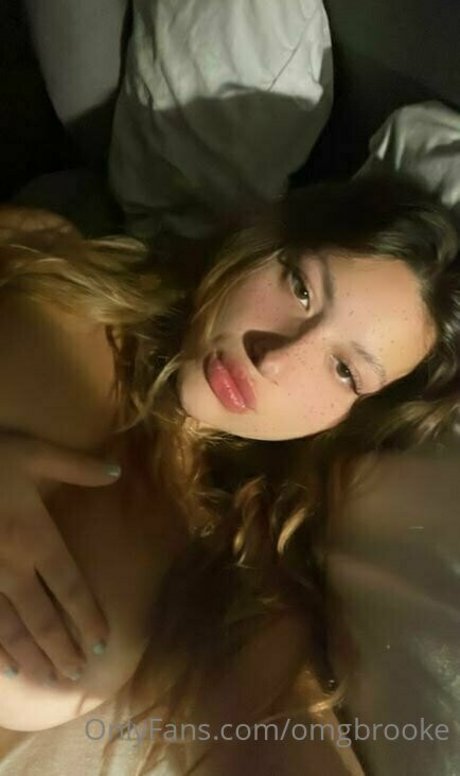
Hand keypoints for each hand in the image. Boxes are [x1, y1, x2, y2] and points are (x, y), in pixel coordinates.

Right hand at [0, 430, 120, 683]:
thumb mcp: (34, 452)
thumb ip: (77, 467)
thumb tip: (118, 471)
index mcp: (35, 537)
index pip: (69, 586)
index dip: (87, 617)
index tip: (103, 643)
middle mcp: (11, 566)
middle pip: (42, 617)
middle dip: (61, 648)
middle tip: (77, 676)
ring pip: (10, 628)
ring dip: (31, 656)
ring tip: (48, 679)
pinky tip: (5, 667)